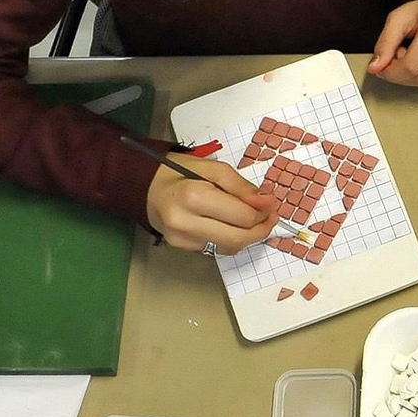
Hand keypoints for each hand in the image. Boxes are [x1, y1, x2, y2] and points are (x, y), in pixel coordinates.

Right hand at [145, 154, 276, 253]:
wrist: (145, 187)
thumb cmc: (177, 172)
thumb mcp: (211, 168)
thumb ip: (240, 186)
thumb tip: (265, 202)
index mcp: (193, 197)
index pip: (242, 216)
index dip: (263, 212)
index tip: (272, 203)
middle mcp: (185, 223)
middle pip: (238, 238)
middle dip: (261, 229)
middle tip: (270, 216)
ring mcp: (182, 239)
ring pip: (230, 248)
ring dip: (248, 236)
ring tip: (254, 220)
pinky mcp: (182, 248)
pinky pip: (217, 248)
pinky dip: (231, 238)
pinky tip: (231, 225)